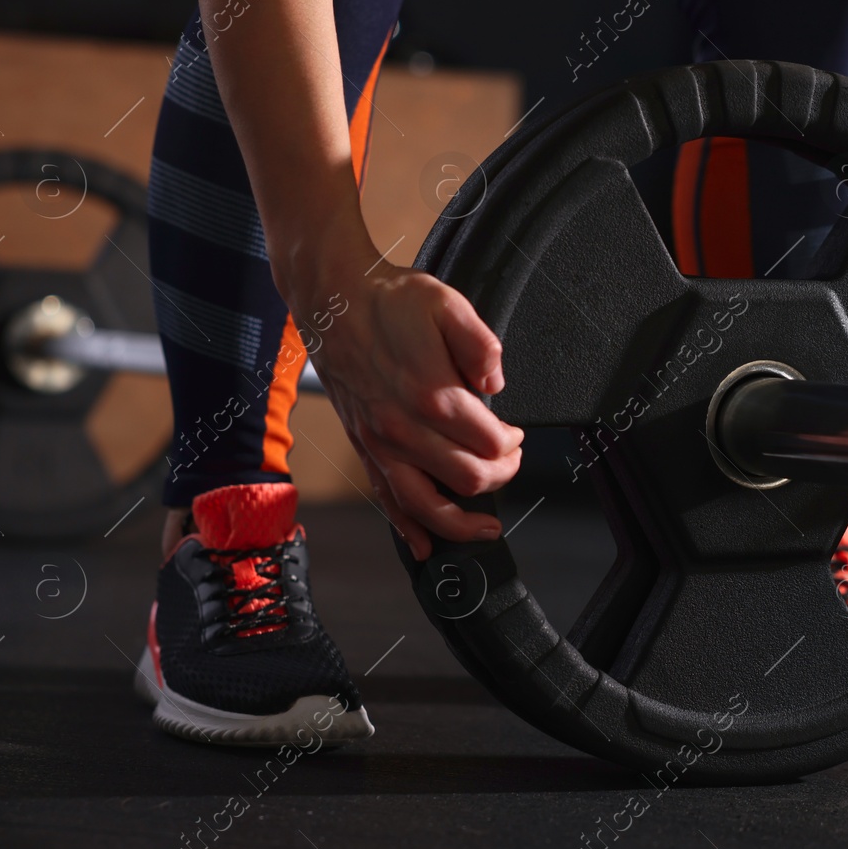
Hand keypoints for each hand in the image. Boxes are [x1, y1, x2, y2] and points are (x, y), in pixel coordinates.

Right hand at [295, 264, 523, 561]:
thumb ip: (481, 345)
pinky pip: (387, 502)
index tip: (515, 434)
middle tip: (510, 461)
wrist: (332, 302)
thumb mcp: (446, 304)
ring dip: (462, 523)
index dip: (513, 443)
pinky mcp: (364, 449)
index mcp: (431, 394)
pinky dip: (408, 529)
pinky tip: (426, 546)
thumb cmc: (388, 302)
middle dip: (501, 475)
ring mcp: (381, 444)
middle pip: (468, 478)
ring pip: (427, 507)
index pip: (490, 442)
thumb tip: (496, 385)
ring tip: (487, 527)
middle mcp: (404, 427)